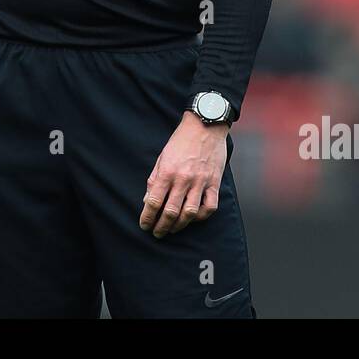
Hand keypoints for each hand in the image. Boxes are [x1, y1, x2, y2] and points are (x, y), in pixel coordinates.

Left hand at [139, 111, 227, 237]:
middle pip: (171, 211)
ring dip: (179, 225)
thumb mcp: (162, 156)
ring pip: (190, 213)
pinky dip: (201, 217)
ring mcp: (200, 181)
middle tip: (157, 233)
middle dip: (161, 226)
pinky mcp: (214, 182)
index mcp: (167, 172)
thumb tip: (147, 199)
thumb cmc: (181, 141)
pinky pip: (210, 206)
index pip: (153, 201)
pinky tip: (194, 218)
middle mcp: (183, 178)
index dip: (147, 217)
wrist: (205, 125)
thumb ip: (155, 179)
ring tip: (173, 229)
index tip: (144, 225)